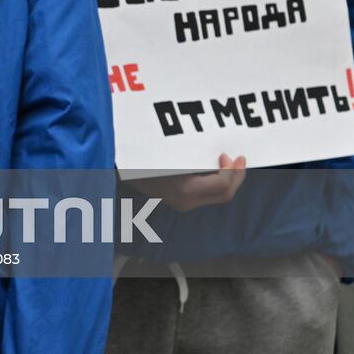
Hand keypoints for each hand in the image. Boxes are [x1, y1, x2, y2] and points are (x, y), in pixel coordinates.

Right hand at [127, 154, 246, 211]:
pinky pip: (208, 194)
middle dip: (237, 176)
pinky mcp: (181, 201)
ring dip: (228, 179)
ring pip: (219, 196)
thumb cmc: (137, 158)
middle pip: (225, 194)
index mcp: (184, 189)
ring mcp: (184, 204)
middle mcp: (186, 201)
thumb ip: (191, 154)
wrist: (113, 172)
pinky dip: (217, 180)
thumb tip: (218, 149)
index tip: (228, 155)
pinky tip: (214, 168)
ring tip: (230, 162)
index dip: (232, 170)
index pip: (222, 185)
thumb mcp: (166, 152)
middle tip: (240, 159)